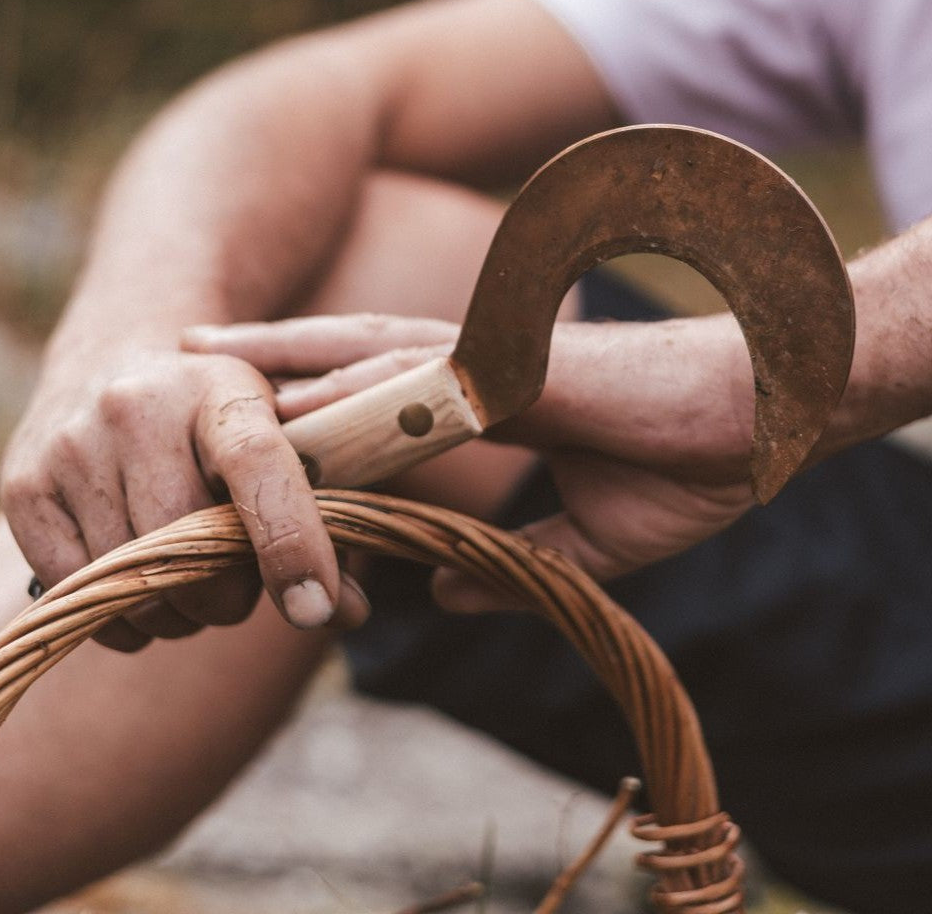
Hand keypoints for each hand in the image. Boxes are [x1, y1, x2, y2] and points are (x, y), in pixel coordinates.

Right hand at [0, 345, 368, 651]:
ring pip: (132, 583)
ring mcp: (72, 444)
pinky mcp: (23, 486)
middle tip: (236, 583)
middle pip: (188, 546)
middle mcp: (137, 406)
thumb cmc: (216, 422)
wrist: (110, 364)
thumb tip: (348, 614)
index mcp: (220, 387)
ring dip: (177, 612)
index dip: (291, 540)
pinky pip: (79, 596)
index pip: (258, 464)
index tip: (315, 607)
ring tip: (187, 578)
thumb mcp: (279, 437)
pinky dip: (121, 617)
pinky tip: (138, 586)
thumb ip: (327, 520)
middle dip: (228, 595)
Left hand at [182, 312, 756, 610]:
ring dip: (282, 358)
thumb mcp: (591, 535)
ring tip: (202, 358)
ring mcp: (498, 369)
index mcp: (493, 401)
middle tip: (183, 354)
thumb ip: (511, 562)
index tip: (242, 406)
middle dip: (268, 355)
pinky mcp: (526, 376)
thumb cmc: (690, 461)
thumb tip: (434, 595)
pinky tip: (288, 400)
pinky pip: (418, 385)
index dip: (311, 395)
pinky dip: (350, 392)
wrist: (766, 413)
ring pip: (366, 357)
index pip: (380, 395)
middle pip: (350, 356)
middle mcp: (481, 374)